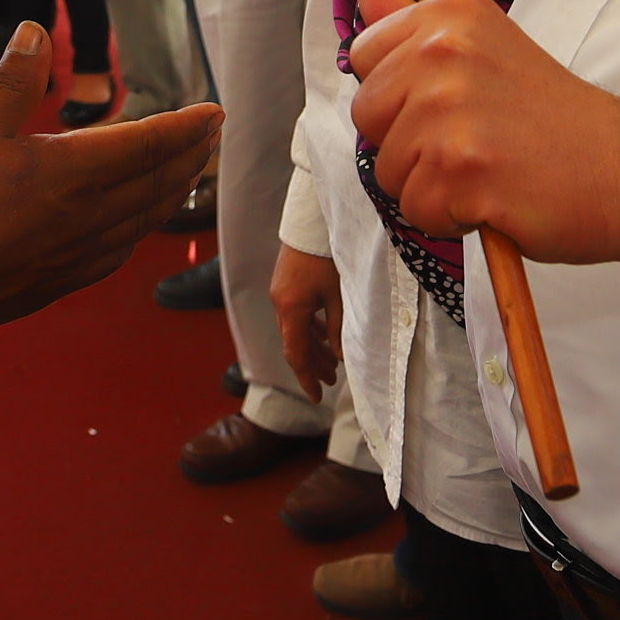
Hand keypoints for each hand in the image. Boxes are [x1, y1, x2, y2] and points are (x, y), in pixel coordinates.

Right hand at [0, 22, 222, 327]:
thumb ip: (15, 81)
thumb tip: (37, 30)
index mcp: (73, 170)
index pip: (148, 143)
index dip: (185, 126)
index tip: (214, 112)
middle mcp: (89, 214)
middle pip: (158, 181)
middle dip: (191, 155)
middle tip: (213, 136)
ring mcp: (80, 252)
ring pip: (147, 219)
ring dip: (175, 191)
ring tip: (191, 173)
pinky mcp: (65, 279)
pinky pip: (121, 249)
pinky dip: (143, 228)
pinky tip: (140, 225)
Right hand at [271, 245, 343, 401]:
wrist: (310, 222)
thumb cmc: (326, 256)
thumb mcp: (337, 294)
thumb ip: (338, 327)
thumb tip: (339, 356)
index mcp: (291, 310)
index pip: (296, 354)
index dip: (307, 378)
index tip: (317, 397)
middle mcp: (281, 305)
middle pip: (295, 344)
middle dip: (313, 365)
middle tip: (331, 382)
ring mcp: (280, 294)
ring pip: (295, 330)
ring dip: (313, 348)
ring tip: (331, 363)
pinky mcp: (285, 285)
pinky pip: (294, 316)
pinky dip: (309, 329)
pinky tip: (322, 335)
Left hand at [345, 0, 619, 265]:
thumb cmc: (552, 119)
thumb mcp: (484, 49)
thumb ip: (417, 25)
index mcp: (451, 15)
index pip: (364, 54)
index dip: (397, 92)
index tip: (447, 100)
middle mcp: (446, 52)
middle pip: (367, 114)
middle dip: (407, 142)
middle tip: (470, 141)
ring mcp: (452, 110)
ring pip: (387, 169)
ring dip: (430, 185)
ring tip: (486, 169)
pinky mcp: (461, 169)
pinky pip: (416, 209)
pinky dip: (449, 217)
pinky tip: (493, 197)